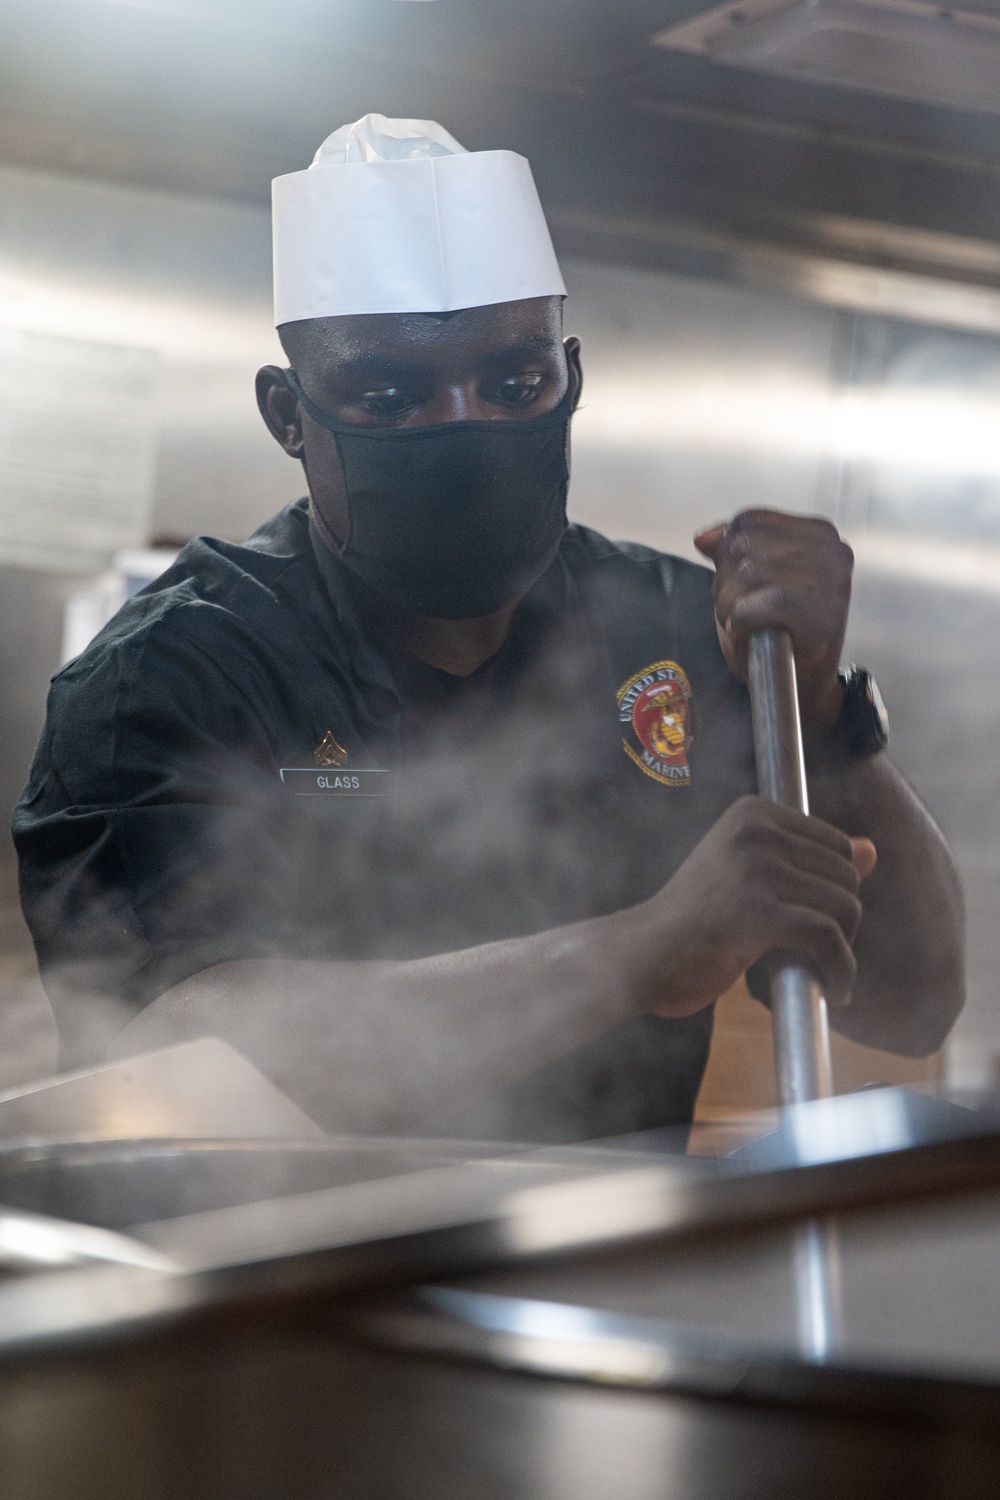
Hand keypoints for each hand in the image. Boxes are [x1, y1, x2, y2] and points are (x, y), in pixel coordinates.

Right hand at [624, 796, 876, 1017]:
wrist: (641, 956)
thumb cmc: (696, 921)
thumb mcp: (753, 878)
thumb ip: (808, 861)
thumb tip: (871, 849)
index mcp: (752, 812)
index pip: (837, 847)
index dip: (833, 891)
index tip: (810, 922)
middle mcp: (754, 830)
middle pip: (847, 877)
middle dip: (841, 922)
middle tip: (813, 954)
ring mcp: (753, 868)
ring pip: (843, 908)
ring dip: (842, 952)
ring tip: (820, 973)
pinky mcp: (753, 911)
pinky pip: (827, 938)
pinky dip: (840, 971)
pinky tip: (832, 991)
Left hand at [694, 509, 853, 737]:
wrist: (801, 686)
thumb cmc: (777, 633)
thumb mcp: (750, 581)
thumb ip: (732, 551)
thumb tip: (703, 537)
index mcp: (818, 533)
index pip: (748, 521)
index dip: (729, 555)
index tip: (746, 586)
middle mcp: (831, 549)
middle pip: (743, 545)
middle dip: (728, 583)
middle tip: (748, 612)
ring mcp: (831, 581)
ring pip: (747, 572)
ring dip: (732, 606)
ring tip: (753, 624)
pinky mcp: (821, 614)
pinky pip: (757, 605)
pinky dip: (742, 623)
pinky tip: (755, 634)